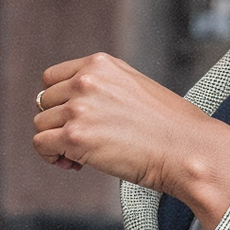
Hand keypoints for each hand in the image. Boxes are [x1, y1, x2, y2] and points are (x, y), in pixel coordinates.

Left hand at [33, 52, 229, 224]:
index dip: (60, 103)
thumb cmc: (170, 127)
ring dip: (56, 142)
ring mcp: (79, 108)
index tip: (77, 120)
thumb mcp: (135, 88)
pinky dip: (53, 158)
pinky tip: (75, 165)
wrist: (187, 150)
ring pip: (41, 124)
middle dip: (59, 124)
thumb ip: (103, 87)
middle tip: (83, 143)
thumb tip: (71, 106)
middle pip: (44, 103)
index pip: (52, 79)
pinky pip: (42, 145)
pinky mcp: (75, 136)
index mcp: (100, 64)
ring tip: (81, 157)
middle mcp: (86, 80)